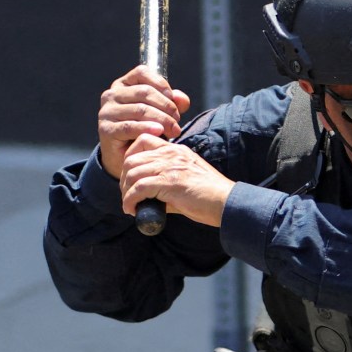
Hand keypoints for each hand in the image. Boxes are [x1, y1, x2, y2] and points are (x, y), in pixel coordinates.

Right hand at [98, 66, 190, 180]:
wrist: (126, 156)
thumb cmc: (145, 130)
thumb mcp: (161, 113)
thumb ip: (173, 103)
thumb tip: (181, 98)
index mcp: (124, 84)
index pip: (142, 73)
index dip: (161, 84)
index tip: (174, 100)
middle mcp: (112, 94)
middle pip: (144, 92)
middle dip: (166, 106)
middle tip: (178, 120)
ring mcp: (107, 111)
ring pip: (139, 109)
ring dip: (161, 119)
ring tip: (174, 130)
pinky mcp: (106, 129)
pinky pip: (130, 126)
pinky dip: (147, 128)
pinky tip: (159, 132)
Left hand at [119, 135, 233, 227]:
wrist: (227, 203)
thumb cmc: (211, 196)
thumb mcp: (188, 179)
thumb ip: (167, 181)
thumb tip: (148, 197)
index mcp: (176, 151)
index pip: (143, 141)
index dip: (130, 157)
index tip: (130, 176)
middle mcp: (171, 154)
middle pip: (131, 159)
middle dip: (124, 178)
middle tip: (128, 194)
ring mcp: (170, 167)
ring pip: (132, 173)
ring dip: (126, 192)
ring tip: (130, 205)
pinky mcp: (169, 182)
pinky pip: (138, 189)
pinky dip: (130, 201)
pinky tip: (133, 210)